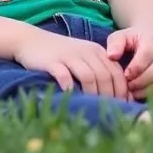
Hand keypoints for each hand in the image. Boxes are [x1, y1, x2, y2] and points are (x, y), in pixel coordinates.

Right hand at [14, 29, 131, 99]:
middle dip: (109, 96)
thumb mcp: (84, 57)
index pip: (116, 73)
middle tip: (108, 111)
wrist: (30, 41)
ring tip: (92, 107)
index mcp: (97, 51)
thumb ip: (100, 70)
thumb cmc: (60, 54)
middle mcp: (85, 51)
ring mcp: (68, 55)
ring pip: (88, 77)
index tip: (122, 107)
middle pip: (104, 76)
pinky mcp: (52, 61)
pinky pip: (64, 75)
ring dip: (92, 95)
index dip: (122, 92)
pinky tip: (71, 96)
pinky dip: (70, 87)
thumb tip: (119, 96)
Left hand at [106, 27, 152, 100]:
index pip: (148, 53)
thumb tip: (111, 56)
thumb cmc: (132, 42)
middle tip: (129, 88)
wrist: (152, 42)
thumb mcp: (121, 38)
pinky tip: (151, 98)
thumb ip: (115, 44)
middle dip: (144, 81)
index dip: (137, 66)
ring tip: (137, 94)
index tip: (125, 76)